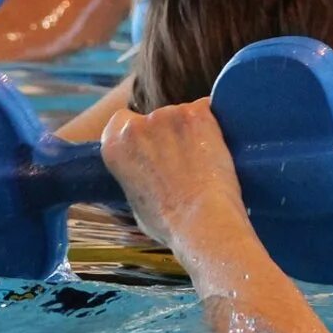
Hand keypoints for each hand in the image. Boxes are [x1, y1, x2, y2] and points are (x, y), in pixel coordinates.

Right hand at [100, 99, 249, 241]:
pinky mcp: (198, 113)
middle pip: (155, 116)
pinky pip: (209, 110)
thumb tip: (146, 170)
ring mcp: (168, 115)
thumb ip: (135, 173)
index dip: (141, 133)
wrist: (202, 222)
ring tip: (204, 162)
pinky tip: (218, 150)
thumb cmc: (170, 222)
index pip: (122, 121)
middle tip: (184, 159)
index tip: (153, 147)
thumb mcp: (134, 200)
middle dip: (169, 132)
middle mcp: (136, 125)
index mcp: (114, 145)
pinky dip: (215, 125)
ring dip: (193, 130)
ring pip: (183, 114)